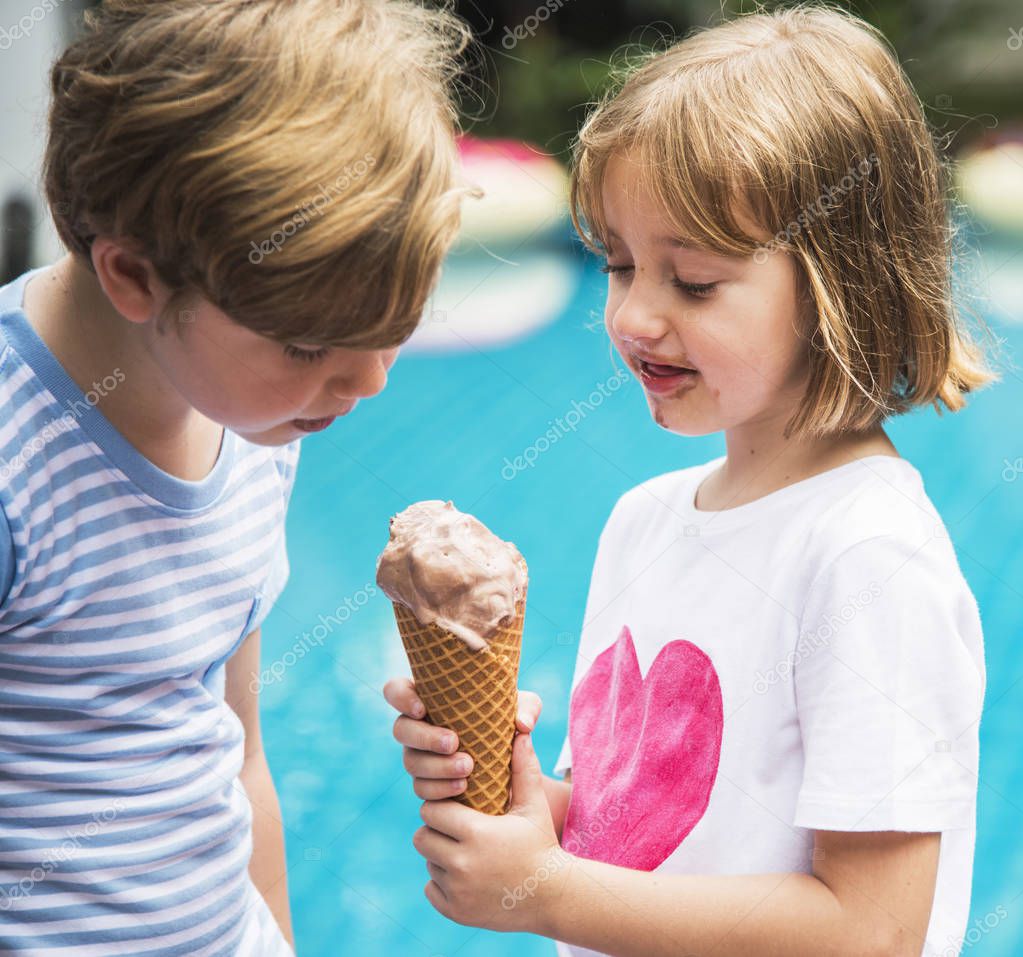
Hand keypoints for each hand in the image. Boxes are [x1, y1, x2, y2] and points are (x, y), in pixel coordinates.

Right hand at [382, 676, 542, 800]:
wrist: (512, 758)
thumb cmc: (509, 719)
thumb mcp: (524, 707)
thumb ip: (527, 708)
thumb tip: (522, 725)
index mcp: (431, 698)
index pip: (396, 690)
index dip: (401, 697)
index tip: (422, 708)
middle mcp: (418, 726)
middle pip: (400, 729)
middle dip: (425, 737)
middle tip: (453, 742)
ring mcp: (419, 756)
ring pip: (411, 762)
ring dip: (437, 767)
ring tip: (467, 770)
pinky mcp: (427, 783)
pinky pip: (422, 789)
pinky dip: (441, 789)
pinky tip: (463, 789)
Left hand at [413, 732, 569, 932]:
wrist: (552, 896)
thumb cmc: (541, 845)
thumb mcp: (534, 807)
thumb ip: (524, 769)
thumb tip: (519, 732)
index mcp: (476, 833)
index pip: (432, 811)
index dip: (442, 806)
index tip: (455, 806)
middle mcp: (462, 864)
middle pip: (423, 836)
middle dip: (436, 829)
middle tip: (456, 827)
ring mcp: (457, 891)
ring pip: (429, 862)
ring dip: (440, 854)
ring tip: (463, 849)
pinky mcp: (456, 912)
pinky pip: (431, 888)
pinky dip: (442, 882)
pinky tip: (463, 874)